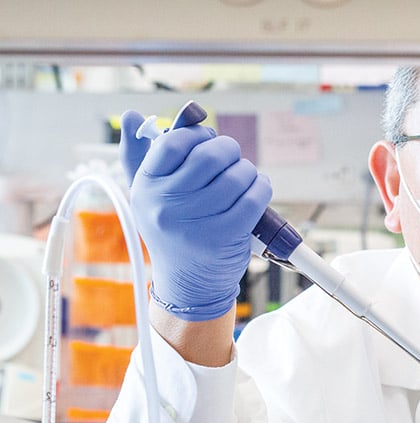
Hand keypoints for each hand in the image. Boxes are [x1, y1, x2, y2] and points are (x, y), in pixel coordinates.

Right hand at [119, 110, 271, 320]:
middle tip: (231, 157)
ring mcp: (196, 221)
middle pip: (210, 155)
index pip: (173, 142)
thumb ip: (139, 155)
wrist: (188, 283)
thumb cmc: (173, 230)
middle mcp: (166, 204)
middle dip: (228, 150)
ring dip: (247, 171)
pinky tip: (257, 191)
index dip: (197, 135)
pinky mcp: (225, 235)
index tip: (207, 141)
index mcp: (146, 187)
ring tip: (244, 179)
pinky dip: (261, 188)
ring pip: (237, 175)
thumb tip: (131, 115)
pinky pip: (255, 196)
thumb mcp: (149, 195)